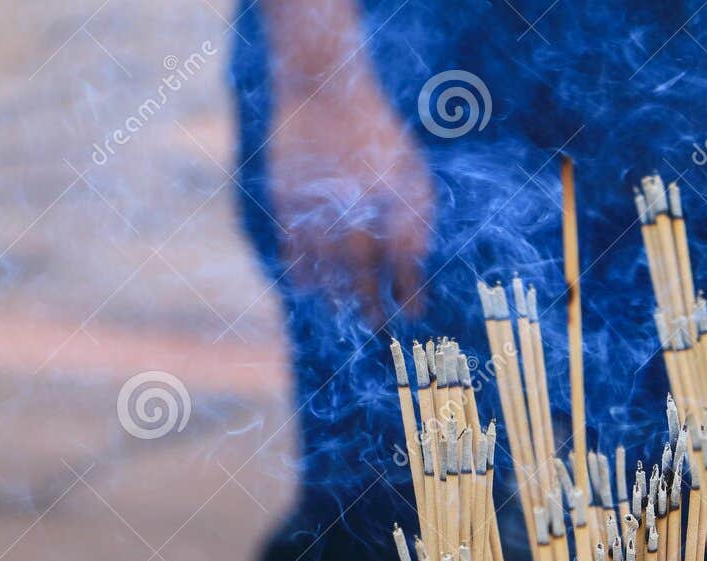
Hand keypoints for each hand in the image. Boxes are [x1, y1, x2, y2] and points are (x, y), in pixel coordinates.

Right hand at [266, 80, 433, 325]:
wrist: (323, 87)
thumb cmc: (377, 132)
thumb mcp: (412, 169)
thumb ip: (418, 215)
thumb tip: (419, 260)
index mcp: (393, 202)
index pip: (406, 265)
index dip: (411, 295)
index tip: (415, 317)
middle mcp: (356, 209)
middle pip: (366, 275)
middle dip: (374, 307)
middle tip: (378, 327)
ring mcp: (319, 206)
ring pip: (327, 269)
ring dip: (337, 297)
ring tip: (343, 314)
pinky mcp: (287, 200)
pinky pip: (292, 249)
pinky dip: (301, 273)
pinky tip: (308, 288)